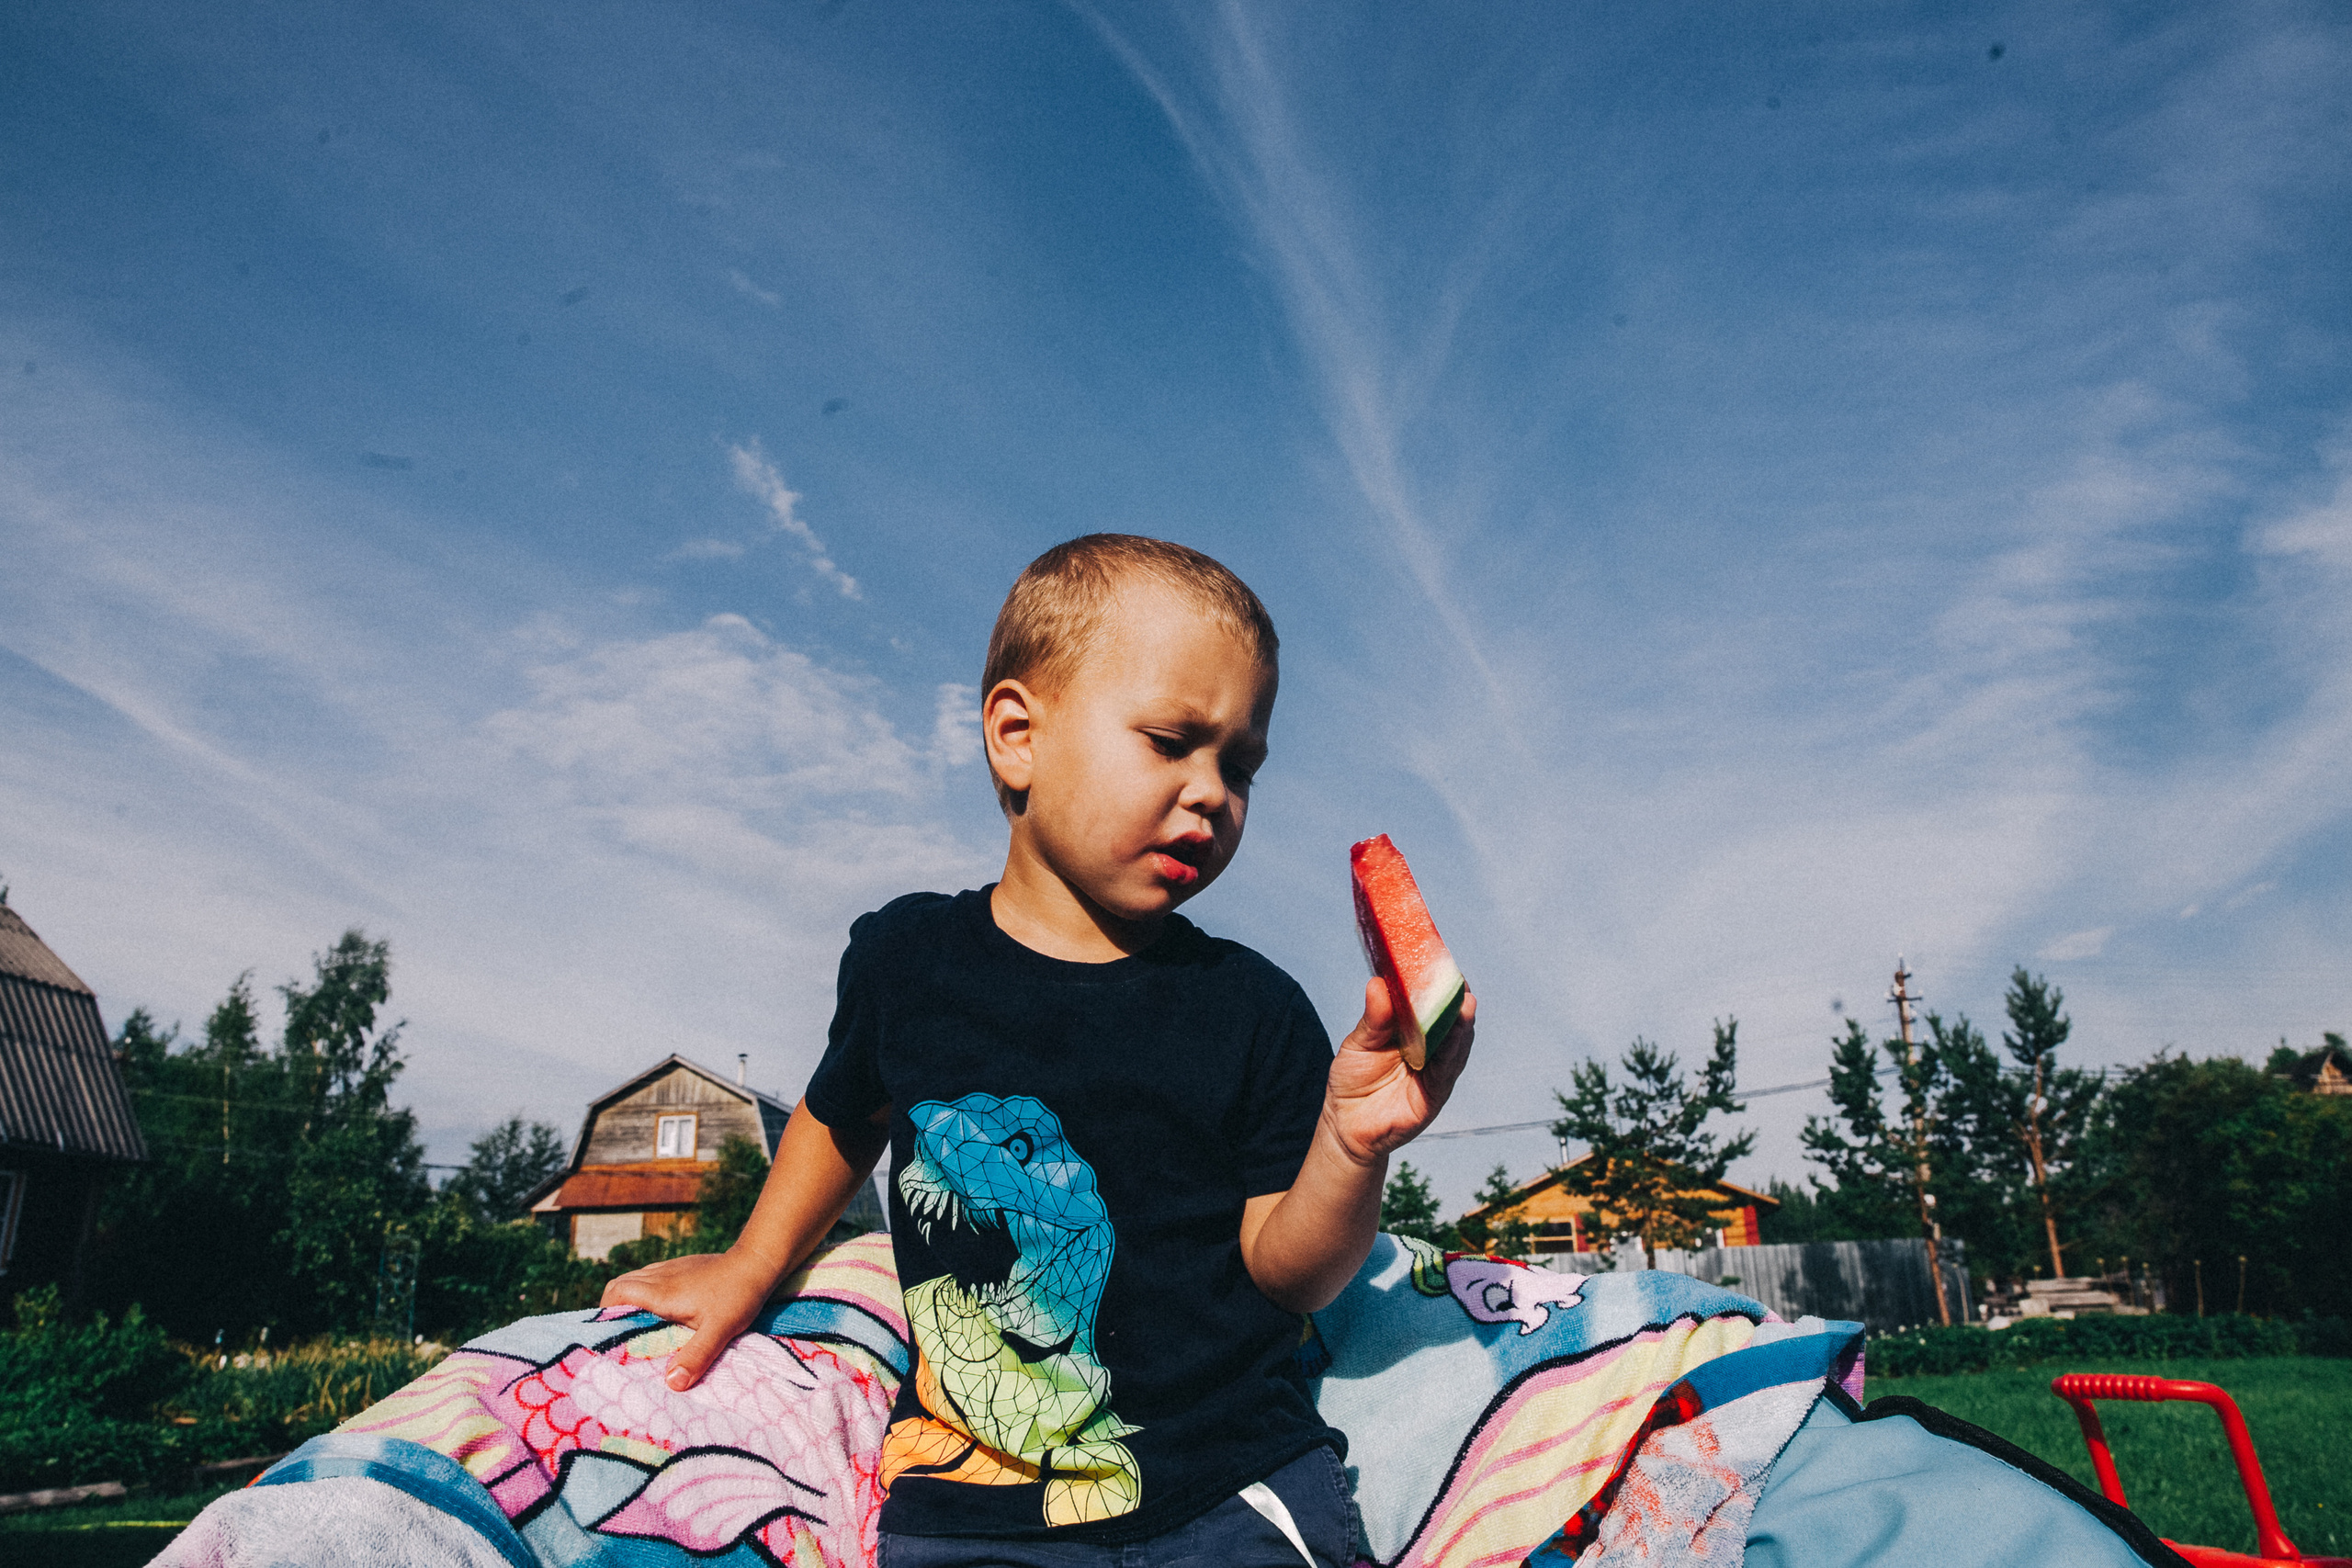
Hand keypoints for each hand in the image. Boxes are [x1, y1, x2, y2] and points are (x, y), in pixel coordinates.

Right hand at [600, 1247, 780, 1390]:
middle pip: (619, 1285)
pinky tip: (658, 1309)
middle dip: (610, 1308)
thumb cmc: (738, 1297)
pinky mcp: (682, 1266)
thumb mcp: (718, 1331)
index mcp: (661, 1293)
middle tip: (617, 1336)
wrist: (757, 1262)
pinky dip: (644, 1290)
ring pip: (634, 1278)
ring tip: (634, 1326)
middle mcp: (660, 1277)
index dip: (603, 1312)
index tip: (604, 1335)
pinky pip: (651, 1275)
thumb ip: (695, 1356)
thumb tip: (670, 1385)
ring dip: (627, 1298)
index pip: (616, 1294)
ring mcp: (671, 1268)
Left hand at [1324, 976, 1475, 1163]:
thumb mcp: (1358, 1044)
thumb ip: (1372, 1019)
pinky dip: (1453, 1050)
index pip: (1428, 1002)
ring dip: (1461, 1022)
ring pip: (1456, 1042)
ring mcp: (1435, 1070)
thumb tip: (1377, 983)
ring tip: (1465, 1001)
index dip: (1434, 981)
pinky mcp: (1435, 1093)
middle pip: (1449, 1019)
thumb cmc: (1351, 1081)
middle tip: (1456, 976)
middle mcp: (1429, 1047)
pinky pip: (1448, 1069)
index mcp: (1410, 1031)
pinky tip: (1458, 1033)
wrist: (1346, 1127)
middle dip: (1455, 998)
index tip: (1437, 957)